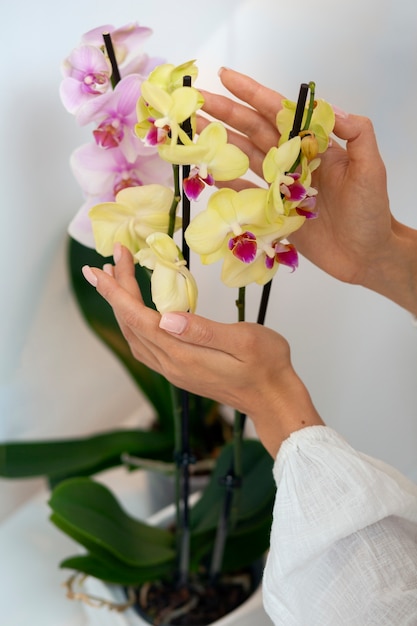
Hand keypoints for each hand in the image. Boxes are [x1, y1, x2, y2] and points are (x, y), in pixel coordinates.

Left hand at [82, 244, 322, 457]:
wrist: (274, 400)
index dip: (117, 290)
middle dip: (116, 291)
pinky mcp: (180, 372)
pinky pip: (145, 346)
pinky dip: (133, 323)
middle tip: (108, 261)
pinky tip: (136, 312)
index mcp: (183, 355)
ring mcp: (174, 371)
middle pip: (132, 324)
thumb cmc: (267, 365)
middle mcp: (171, 365)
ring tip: (116, 281)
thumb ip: (203, 331)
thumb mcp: (244, 341)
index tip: (101, 267)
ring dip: (122, 307)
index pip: (138, 318)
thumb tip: (166, 318)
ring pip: (135, 336)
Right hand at [200, 69, 416, 313]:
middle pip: (252, 130)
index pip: (277, 112)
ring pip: (244, 156)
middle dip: (224, 114)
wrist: (364, 254)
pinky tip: (207, 169)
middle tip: (194, 101)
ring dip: (219, 143)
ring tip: (193, 131)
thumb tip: (329, 107)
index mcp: (312, 144)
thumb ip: (356, 132)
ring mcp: (279, 185)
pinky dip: (226, 180)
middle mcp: (292, 160)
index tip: (225, 77)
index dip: (251, 94)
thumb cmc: (370, 211)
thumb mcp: (371, 167)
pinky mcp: (272, 209)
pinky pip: (244, 191)